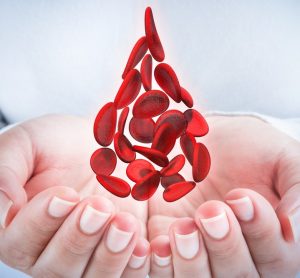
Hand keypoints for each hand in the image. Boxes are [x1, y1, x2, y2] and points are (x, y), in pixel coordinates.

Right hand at [0, 114, 148, 275]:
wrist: (101, 144)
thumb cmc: (60, 142)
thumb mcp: (29, 142)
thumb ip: (8, 165)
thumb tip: (8, 200)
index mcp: (21, 227)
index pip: (19, 243)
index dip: (41, 223)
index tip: (65, 193)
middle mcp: (51, 250)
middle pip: (56, 269)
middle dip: (78, 238)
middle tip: (99, 206)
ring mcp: (89, 254)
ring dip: (109, 255)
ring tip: (124, 222)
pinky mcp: (119, 252)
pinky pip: (125, 275)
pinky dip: (134, 266)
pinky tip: (143, 246)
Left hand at [148, 116, 299, 276]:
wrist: (208, 137)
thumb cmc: (250, 149)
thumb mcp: (283, 159)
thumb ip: (297, 190)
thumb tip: (294, 227)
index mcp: (271, 239)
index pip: (274, 256)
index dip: (260, 232)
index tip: (241, 197)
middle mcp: (238, 252)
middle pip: (238, 275)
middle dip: (225, 246)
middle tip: (211, 211)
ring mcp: (200, 250)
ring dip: (191, 261)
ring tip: (183, 229)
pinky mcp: (167, 240)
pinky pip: (162, 269)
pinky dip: (160, 263)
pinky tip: (157, 245)